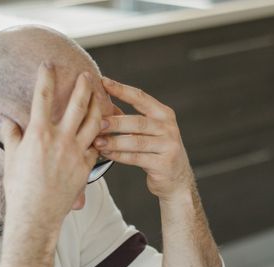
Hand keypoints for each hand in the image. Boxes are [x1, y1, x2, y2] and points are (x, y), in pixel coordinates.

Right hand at [0, 64, 103, 234]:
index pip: (43, 96)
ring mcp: (76, 153)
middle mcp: (60, 140)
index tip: (49, 63)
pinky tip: (102, 128)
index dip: (47, 76)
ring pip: (94, 122)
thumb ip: (10, 133)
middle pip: (78, 104)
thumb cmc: (19, 188)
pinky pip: (97, 146)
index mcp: (39, 133)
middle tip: (88, 74)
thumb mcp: (12, 157)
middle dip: (84, 86)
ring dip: (98, 106)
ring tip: (100, 97)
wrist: (35, 215)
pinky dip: (100, 135)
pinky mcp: (86, 167)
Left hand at [95, 77, 195, 203]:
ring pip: (136, 141)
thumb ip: (131, 119)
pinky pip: (136, 158)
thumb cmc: (156, 151)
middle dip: (116, 122)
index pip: (141, 98)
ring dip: (114, 141)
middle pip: (138, 122)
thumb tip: (101, 105)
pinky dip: (119, 156)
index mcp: (164, 114)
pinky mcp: (164, 164)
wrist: (177, 179)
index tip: (103, 82)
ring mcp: (168, 146)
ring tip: (97, 141)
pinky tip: (106, 154)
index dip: (121, 90)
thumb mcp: (150, 131)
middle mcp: (168, 128)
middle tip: (97, 122)